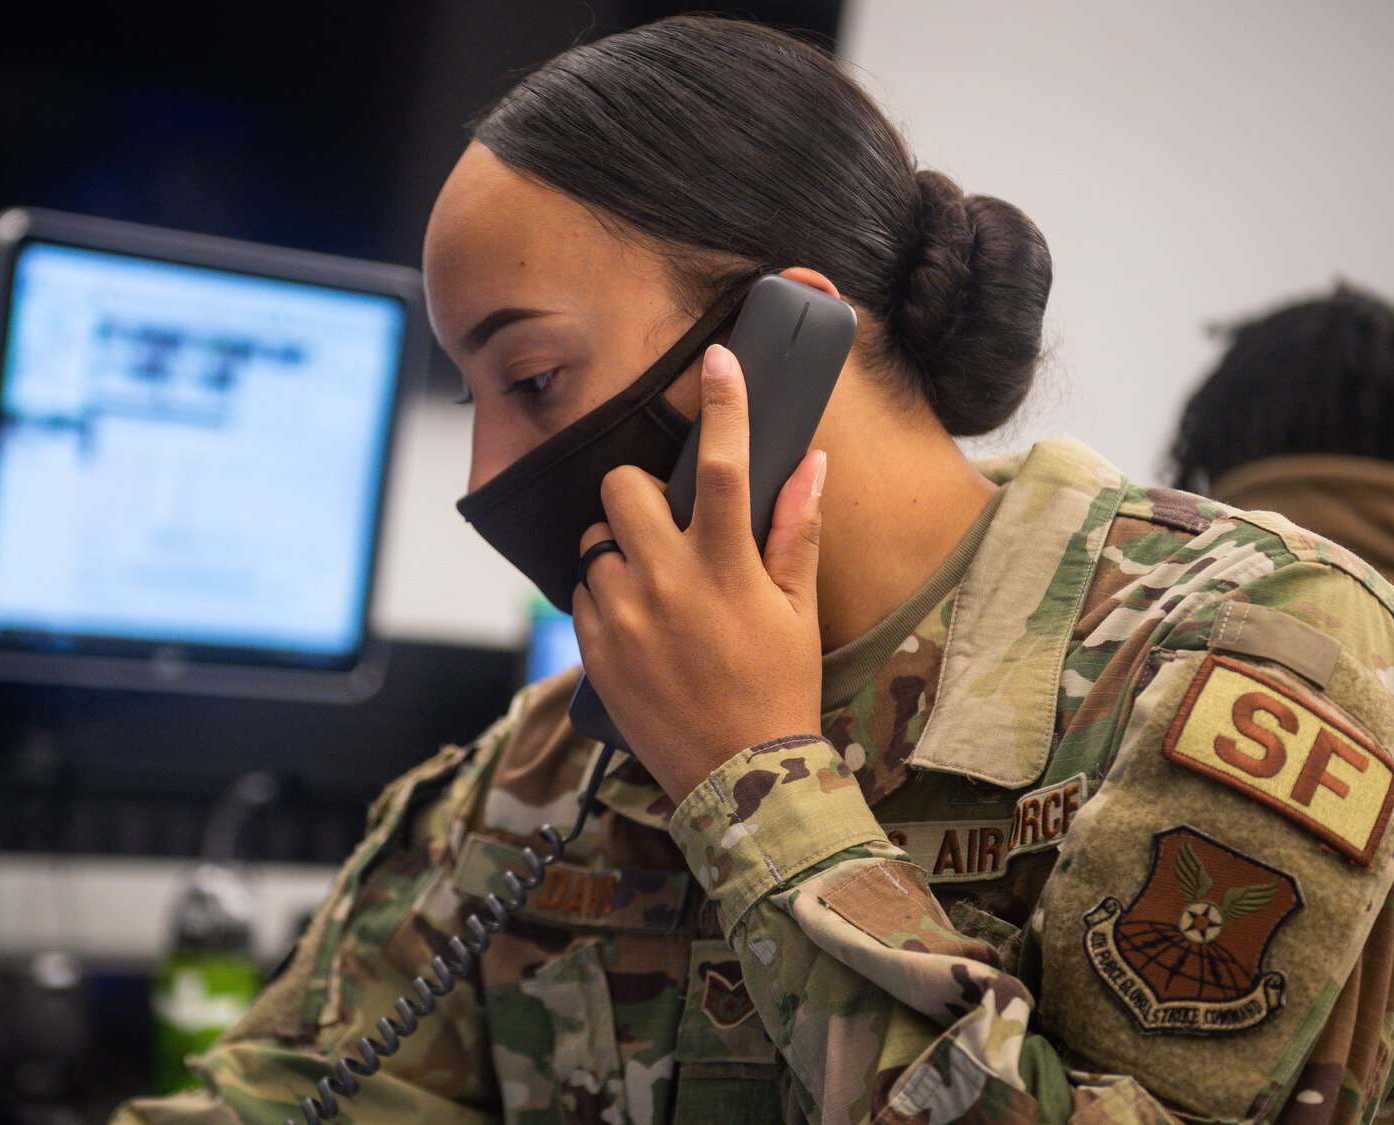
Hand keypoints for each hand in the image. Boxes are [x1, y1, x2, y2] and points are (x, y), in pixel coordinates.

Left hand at [572, 343, 826, 801]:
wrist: (737, 777)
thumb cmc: (776, 688)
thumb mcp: (798, 610)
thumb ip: (796, 532)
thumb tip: (811, 464)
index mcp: (725, 567)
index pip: (723, 465)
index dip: (724, 405)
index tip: (718, 360)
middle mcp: (666, 582)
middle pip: (622, 489)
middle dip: (638, 492)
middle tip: (662, 521)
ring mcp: (623, 616)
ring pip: (595, 543)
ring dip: (620, 552)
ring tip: (655, 586)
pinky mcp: (594, 648)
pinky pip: (583, 593)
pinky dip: (606, 596)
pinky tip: (640, 624)